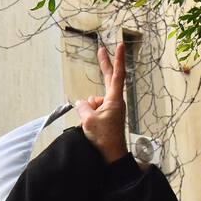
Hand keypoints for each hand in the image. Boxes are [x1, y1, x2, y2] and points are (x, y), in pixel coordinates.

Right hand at [73, 40, 128, 163]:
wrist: (111, 156)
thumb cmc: (104, 138)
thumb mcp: (89, 121)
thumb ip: (83, 107)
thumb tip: (81, 102)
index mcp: (114, 100)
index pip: (116, 75)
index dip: (117, 60)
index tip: (119, 45)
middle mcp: (115, 102)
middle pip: (108, 80)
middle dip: (103, 66)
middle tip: (100, 50)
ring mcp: (111, 110)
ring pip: (94, 101)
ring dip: (89, 109)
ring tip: (91, 125)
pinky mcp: (107, 117)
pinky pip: (94, 110)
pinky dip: (89, 116)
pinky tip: (89, 127)